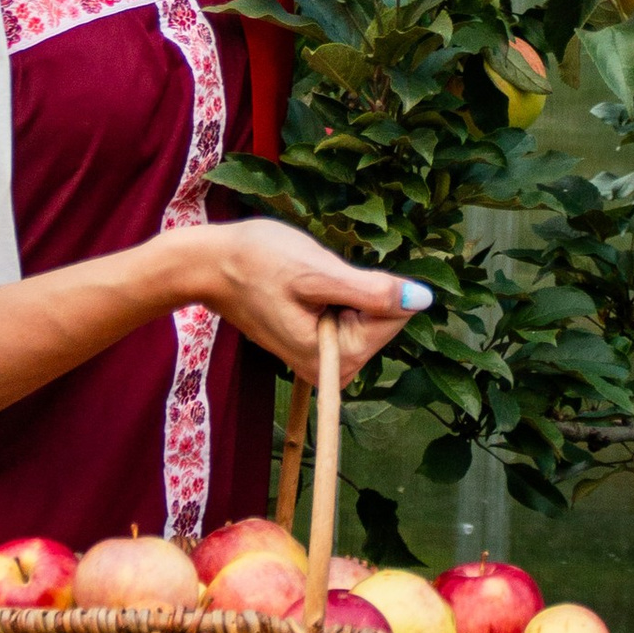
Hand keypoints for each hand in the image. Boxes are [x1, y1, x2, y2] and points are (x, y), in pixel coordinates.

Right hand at [189, 219, 429, 381]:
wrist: (210, 264)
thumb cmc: (258, 263)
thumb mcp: (317, 272)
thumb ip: (372, 292)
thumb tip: (423, 300)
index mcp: (335, 360)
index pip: (393, 319)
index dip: (370, 288)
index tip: (333, 276)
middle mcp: (330, 370)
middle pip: (380, 321)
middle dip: (357, 289)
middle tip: (314, 277)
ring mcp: (320, 359)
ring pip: (363, 315)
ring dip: (343, 289)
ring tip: (304, 280)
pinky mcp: (312, 345)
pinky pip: (345, 315)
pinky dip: (333, 293)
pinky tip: (303, 285)